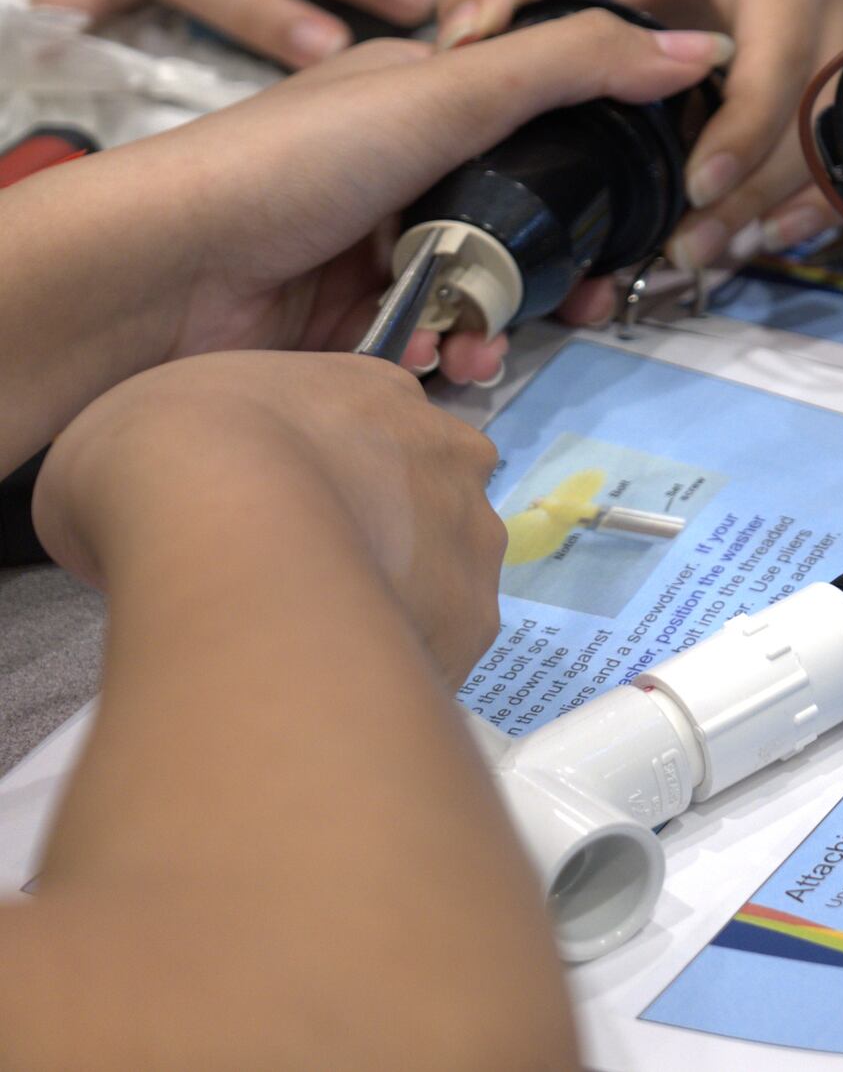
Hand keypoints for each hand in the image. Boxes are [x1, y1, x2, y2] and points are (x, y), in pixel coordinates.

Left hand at [15, 11, 728, 390]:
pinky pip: (439, 337)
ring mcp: (381, 242)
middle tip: (596, 293)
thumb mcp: (449, 91)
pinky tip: (445, 363)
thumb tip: (708, 46)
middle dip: (562, 260)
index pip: (549, 110)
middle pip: (528, 210)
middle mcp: (408, 162)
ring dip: (503, 321)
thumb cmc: (293, 159)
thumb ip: (577, 65)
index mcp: (427, 89)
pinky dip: (452, 355)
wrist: (164, 273)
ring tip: (493, 344)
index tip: (656, 196)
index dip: (607, 153)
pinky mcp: (357, 316)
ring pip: (488, 283)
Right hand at [32, 350, 509, 677]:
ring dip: (388, 602)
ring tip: (308, 645)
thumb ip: (196, 463)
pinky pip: (435, 646)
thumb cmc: (165, 459)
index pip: (366, 437)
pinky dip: (392, 664)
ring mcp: (471, 533)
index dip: (319, 484)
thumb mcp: (140, 433)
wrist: (216, 527)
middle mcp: (447, 452)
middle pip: (419, 500)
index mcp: (374, 390)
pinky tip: (332, 681)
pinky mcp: (473, 617)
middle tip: (292, 587)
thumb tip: (181, 521)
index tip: (269, 526)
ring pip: (441, 574)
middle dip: (369, 540)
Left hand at [432, 0, 842, 266]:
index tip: (693, 190)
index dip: (746, 130)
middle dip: (759, 191)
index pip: (781, 56)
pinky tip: (765, 236)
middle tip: (691, 247)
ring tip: (718, 251)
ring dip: (795, 208)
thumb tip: (474, 38)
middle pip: (822, 112)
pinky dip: (829, 204)